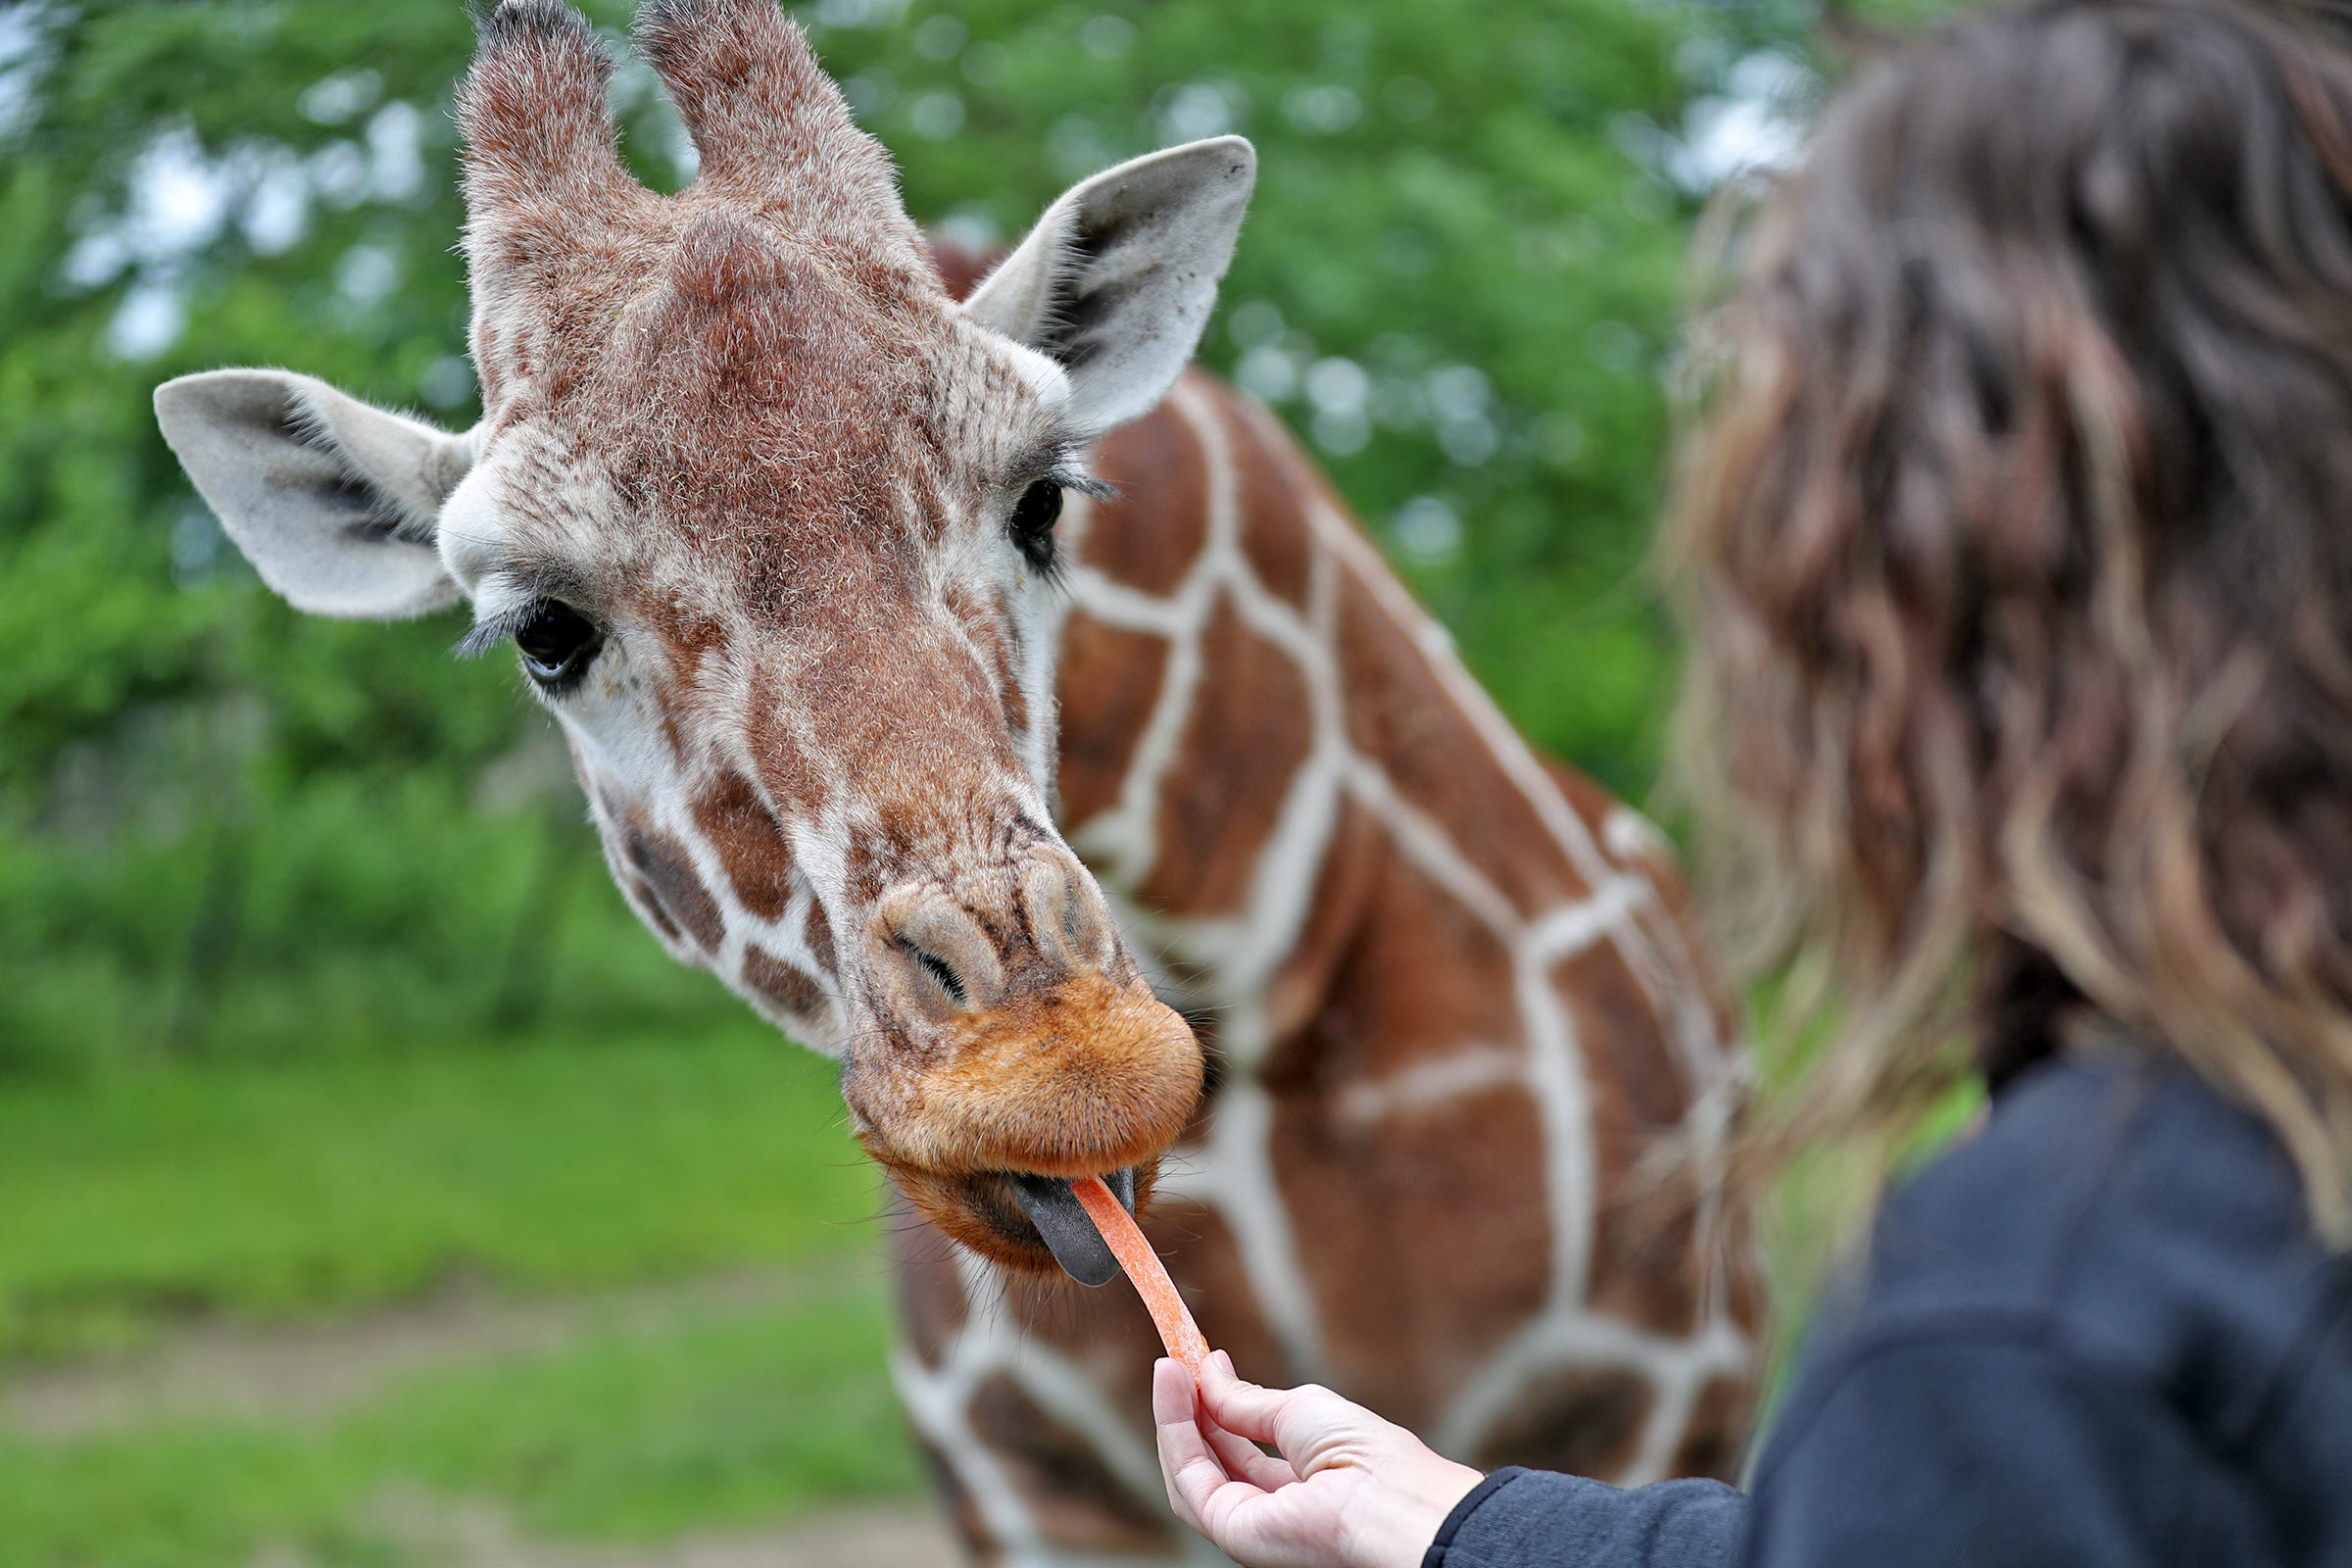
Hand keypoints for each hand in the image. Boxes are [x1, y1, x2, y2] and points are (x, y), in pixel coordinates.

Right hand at [1152, 1351, 1484, 1567]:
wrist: (1386, 1496)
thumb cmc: (1362, 1452)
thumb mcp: (1297, 1410)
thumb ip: (1245, 1402)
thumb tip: (1209, 1372)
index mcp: (1299, 1483)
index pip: (1241, 1447)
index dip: (1215, 1407)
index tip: (1198, 1366)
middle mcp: (1272, 1509)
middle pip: (1212, 1461)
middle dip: (1189, 1411)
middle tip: (1174, 1363)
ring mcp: (1250, 1524)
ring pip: (1191, 1472)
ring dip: (1174, 1417)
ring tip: (1168, 1369)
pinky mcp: (1232, 1532)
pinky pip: (1189, 1479)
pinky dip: (1175, 1432)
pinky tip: (1174, 1390)